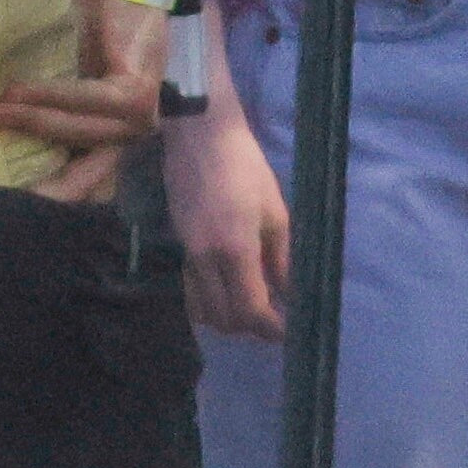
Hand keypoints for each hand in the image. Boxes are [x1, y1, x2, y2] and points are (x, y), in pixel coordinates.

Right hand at [0, 0, 164, 206]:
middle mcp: (127, 136)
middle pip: (70, 162)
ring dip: (30, 121)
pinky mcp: (135, 98)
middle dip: (24, 155)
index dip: (36, 184)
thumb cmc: (91, 27)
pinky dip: (46, 96)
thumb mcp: (58, 70)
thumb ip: (38, 100)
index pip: (75, 180)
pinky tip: (17, 91)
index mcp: (109, 135)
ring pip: (72, 131)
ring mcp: (136, 121)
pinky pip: (82, 102)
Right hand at [163, 81, 290, 336]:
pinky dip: (210, 300)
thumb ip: (282, 259)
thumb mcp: (275, 212)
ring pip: (202, 309)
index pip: (250, 310)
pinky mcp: (177, 245)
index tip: (288, 331)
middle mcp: (205, 259)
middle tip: (273, 320)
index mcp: (235, 249)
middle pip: (223, 318)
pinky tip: (229, 288)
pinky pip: (192, 289)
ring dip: (228, 317)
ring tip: (252, 305)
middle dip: (250, 327)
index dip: (270, 329)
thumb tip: (289, 295)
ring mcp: (186, 253)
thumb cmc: (246, 167)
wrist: (200, 136)